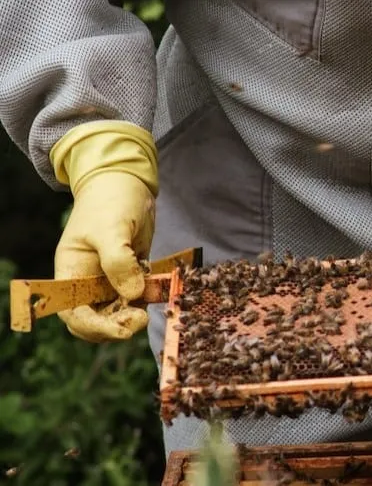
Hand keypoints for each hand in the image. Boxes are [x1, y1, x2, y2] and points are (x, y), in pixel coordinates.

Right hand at [50, 121, 158, 341]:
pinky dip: (147, 300)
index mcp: (71, 273)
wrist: (126, 183)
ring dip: (134, 314)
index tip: (122, 328)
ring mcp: (110, 281)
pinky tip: (158, 287)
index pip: (75, 314)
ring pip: (119, 314)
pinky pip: (137, 298)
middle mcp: (88, 282)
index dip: (96, 327)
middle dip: (116, 326)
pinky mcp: (131, 276)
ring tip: (151, 297)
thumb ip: (119, 261)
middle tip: (140, 317)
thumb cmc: (110, 201)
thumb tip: (132, 295)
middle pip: (96, 322)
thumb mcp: (112, 228)